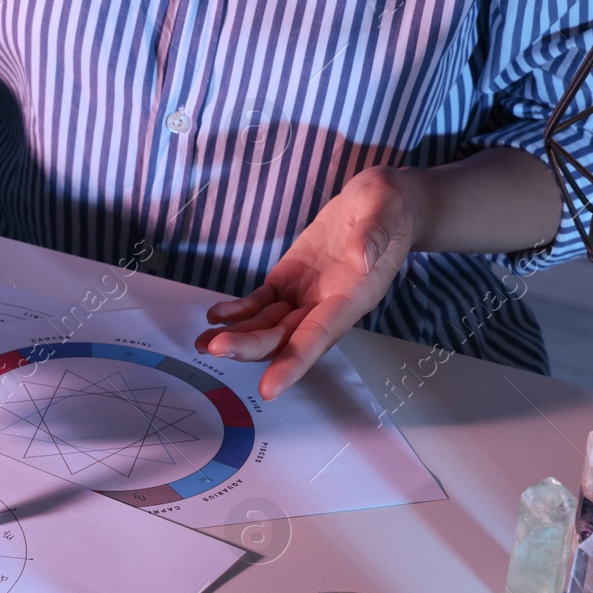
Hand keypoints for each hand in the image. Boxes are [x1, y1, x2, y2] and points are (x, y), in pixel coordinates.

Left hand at [194, 166, 422, 399]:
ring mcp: (305, 296)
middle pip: (284, 338)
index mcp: (353, 297)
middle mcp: (327, 305)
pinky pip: (260, 304)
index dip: (293, 363)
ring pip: (267, 327)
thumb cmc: (390, 207)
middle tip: (215, 348)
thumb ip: (373, 233)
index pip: (319, 336)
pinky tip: (215, 316)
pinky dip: (238, 312)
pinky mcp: (289, 280)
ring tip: (202, 343)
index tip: (269, 388)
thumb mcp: (386, 208)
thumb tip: (361, 258)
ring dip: (236, 336)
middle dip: (249, 346)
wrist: (381, 203)